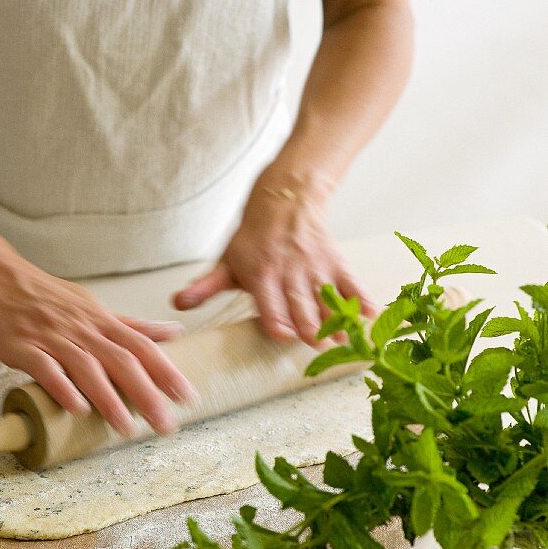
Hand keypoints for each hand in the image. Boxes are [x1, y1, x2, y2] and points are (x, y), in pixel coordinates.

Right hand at [0, 242, 196, 437]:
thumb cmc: (43, 295)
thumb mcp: (91, 306)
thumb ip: (130, 325)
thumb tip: (174, 332)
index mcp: (99, 320)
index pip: (142, 346)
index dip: (166, 371)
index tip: (187, 396)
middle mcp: (81, 328)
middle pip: (121, 361)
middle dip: (146, 394)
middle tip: (166, 425)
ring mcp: (50, 336)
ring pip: (86, 368)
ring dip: (109, 399)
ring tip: (127, 428)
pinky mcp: (21, 346)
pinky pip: (45, 368)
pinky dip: (62, 387)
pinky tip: (77, 408)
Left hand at [173, 164, 376, 343]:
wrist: (283, 201)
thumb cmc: (251, 239)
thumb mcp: (226, 262)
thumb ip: (205, 287)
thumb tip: (177, 304)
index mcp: (261, 274)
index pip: (269, 302)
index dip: (277, 318)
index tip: (284, 336)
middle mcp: (289, 271)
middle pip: (301, 302)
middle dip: (310, 325)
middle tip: (319, 348)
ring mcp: (314, 266)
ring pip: (327, 296)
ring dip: (337, 319)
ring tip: (346, 340)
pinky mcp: (334, 261)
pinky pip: (350, 282)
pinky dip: (362, 297)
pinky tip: (372, 315)